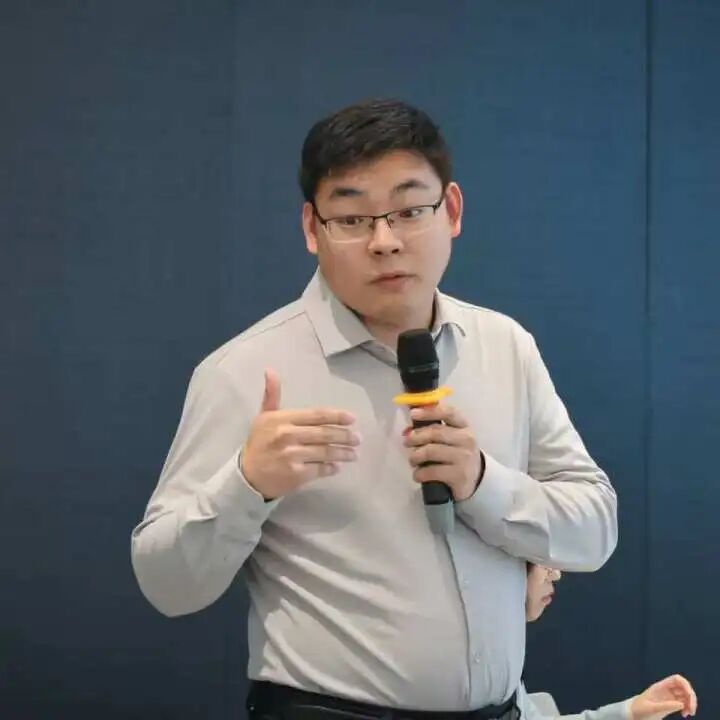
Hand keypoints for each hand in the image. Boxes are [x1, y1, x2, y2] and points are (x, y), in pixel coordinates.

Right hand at [241, 369, 358, 499]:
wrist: (247, 475)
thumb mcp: (264, 416)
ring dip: (343, 453)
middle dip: (345, 436)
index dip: (337, 416)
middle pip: (325, 433)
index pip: (317, 415)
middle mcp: (288, 435)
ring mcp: (293, 455)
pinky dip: (331, 468)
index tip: (352, 419)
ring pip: (325, 452)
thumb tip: (270, 370)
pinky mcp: (296, 474)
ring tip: (354, 454)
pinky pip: (320, 469)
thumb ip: (271, 395)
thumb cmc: (259, 443)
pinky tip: (338, 467)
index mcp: (283, 419)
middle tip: (358, 438)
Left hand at [403, 403, 482, 501]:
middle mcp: (466, 440)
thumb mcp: (450, 438)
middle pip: (435, 433)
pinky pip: (432, 471)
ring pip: (431, 451)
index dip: (429, 412)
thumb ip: (432, 431)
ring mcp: (464, 458)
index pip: (448, 413)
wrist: (475, 477)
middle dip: (416, 437)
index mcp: (463, 426)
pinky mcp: (459, 475)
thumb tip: (407, 431)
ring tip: (412, 460)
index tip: (412, 413)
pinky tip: (418, 475)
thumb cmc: (457, 453)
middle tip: (407, 442)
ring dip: (415, 456)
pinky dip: (419, 473)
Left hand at [630, 675, 696, 719]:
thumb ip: (665, 706)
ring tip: (689, 714)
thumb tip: (681, 704)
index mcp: (660, 687)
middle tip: (692, 709)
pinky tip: (684, 715)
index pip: (676, 679)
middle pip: (683, 687)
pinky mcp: (670, 704)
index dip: (685, 684)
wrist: (633, 714)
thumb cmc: (639, 709)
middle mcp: (666, 690)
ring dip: (690, 703)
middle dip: (691, 696)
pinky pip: (683, 703)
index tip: (689, 695)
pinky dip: (687, 707)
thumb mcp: (651, 708)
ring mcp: (669, 697)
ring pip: (685, 695)